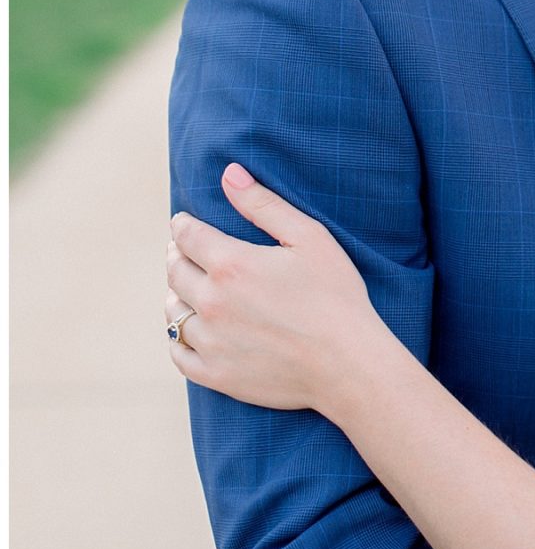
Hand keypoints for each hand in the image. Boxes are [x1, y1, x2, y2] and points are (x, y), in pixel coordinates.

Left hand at [166, 163, 388, 412]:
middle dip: (177, 256)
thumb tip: (229, 174)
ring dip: (178, 295)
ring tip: (191, 290)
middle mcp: (211, 302)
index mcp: (231, 264)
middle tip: (186, 252)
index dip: (183, 225)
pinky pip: (178, 353)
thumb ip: (264, 205)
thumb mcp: (310, 238)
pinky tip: (192, 331)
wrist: (348, 364)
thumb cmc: (336, 296)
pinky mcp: (214, 374)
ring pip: (173, 311)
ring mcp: (209, 341)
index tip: (184, 223)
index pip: (186, 236)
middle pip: (174, 271)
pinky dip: (179, 338)